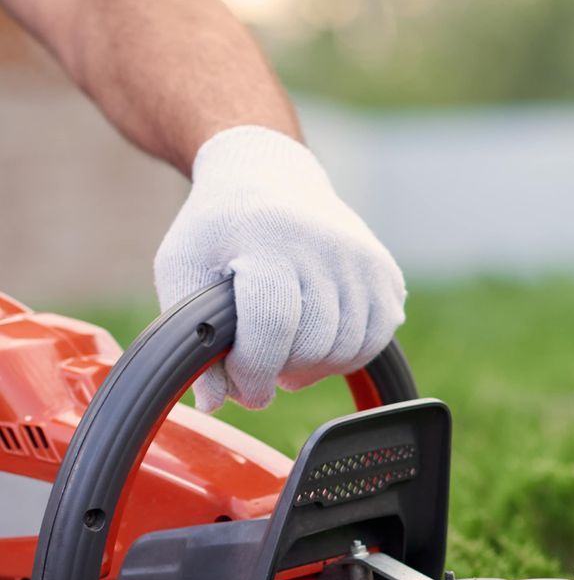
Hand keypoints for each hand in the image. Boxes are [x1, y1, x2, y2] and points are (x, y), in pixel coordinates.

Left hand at [154, 126, 404, 410]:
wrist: (270, 175)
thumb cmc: (218, 228)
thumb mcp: (182, 268)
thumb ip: (192, 334)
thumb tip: (214, 403)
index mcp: (268, 236)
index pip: (274, 324)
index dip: (254, 371)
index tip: (241, 389)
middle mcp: (325, 244)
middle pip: (315, 342)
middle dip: (282, 371)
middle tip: (259, 368)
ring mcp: (362, 258)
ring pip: (350, 347)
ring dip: (315, 367)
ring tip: (286, 356)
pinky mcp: (386, 272)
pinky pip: (376, 339)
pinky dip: (346, 355)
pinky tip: (317, 344)